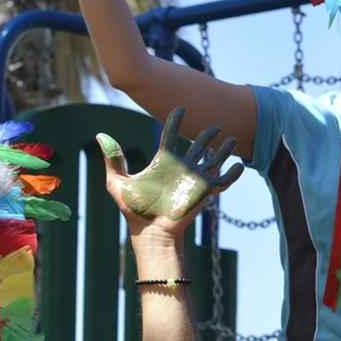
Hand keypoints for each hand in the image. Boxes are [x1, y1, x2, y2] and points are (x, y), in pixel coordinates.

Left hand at [98, 108, 243, 237]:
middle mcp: (181, 167)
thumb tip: (100, 135)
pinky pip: (223, 180)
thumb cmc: (134, 210)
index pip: (170, 135)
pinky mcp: (205, 191)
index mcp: (162, 162)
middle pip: (197, 145)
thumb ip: (112, 160)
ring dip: (224, 148)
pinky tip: (240, 165)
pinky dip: (233, 173)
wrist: (149, 231)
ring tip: (232, 139)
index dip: (175, 121)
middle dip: (206, 134)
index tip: (180, 108)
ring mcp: (194, 179)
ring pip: (214, 158)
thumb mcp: (118, 183)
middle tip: (214, 124)